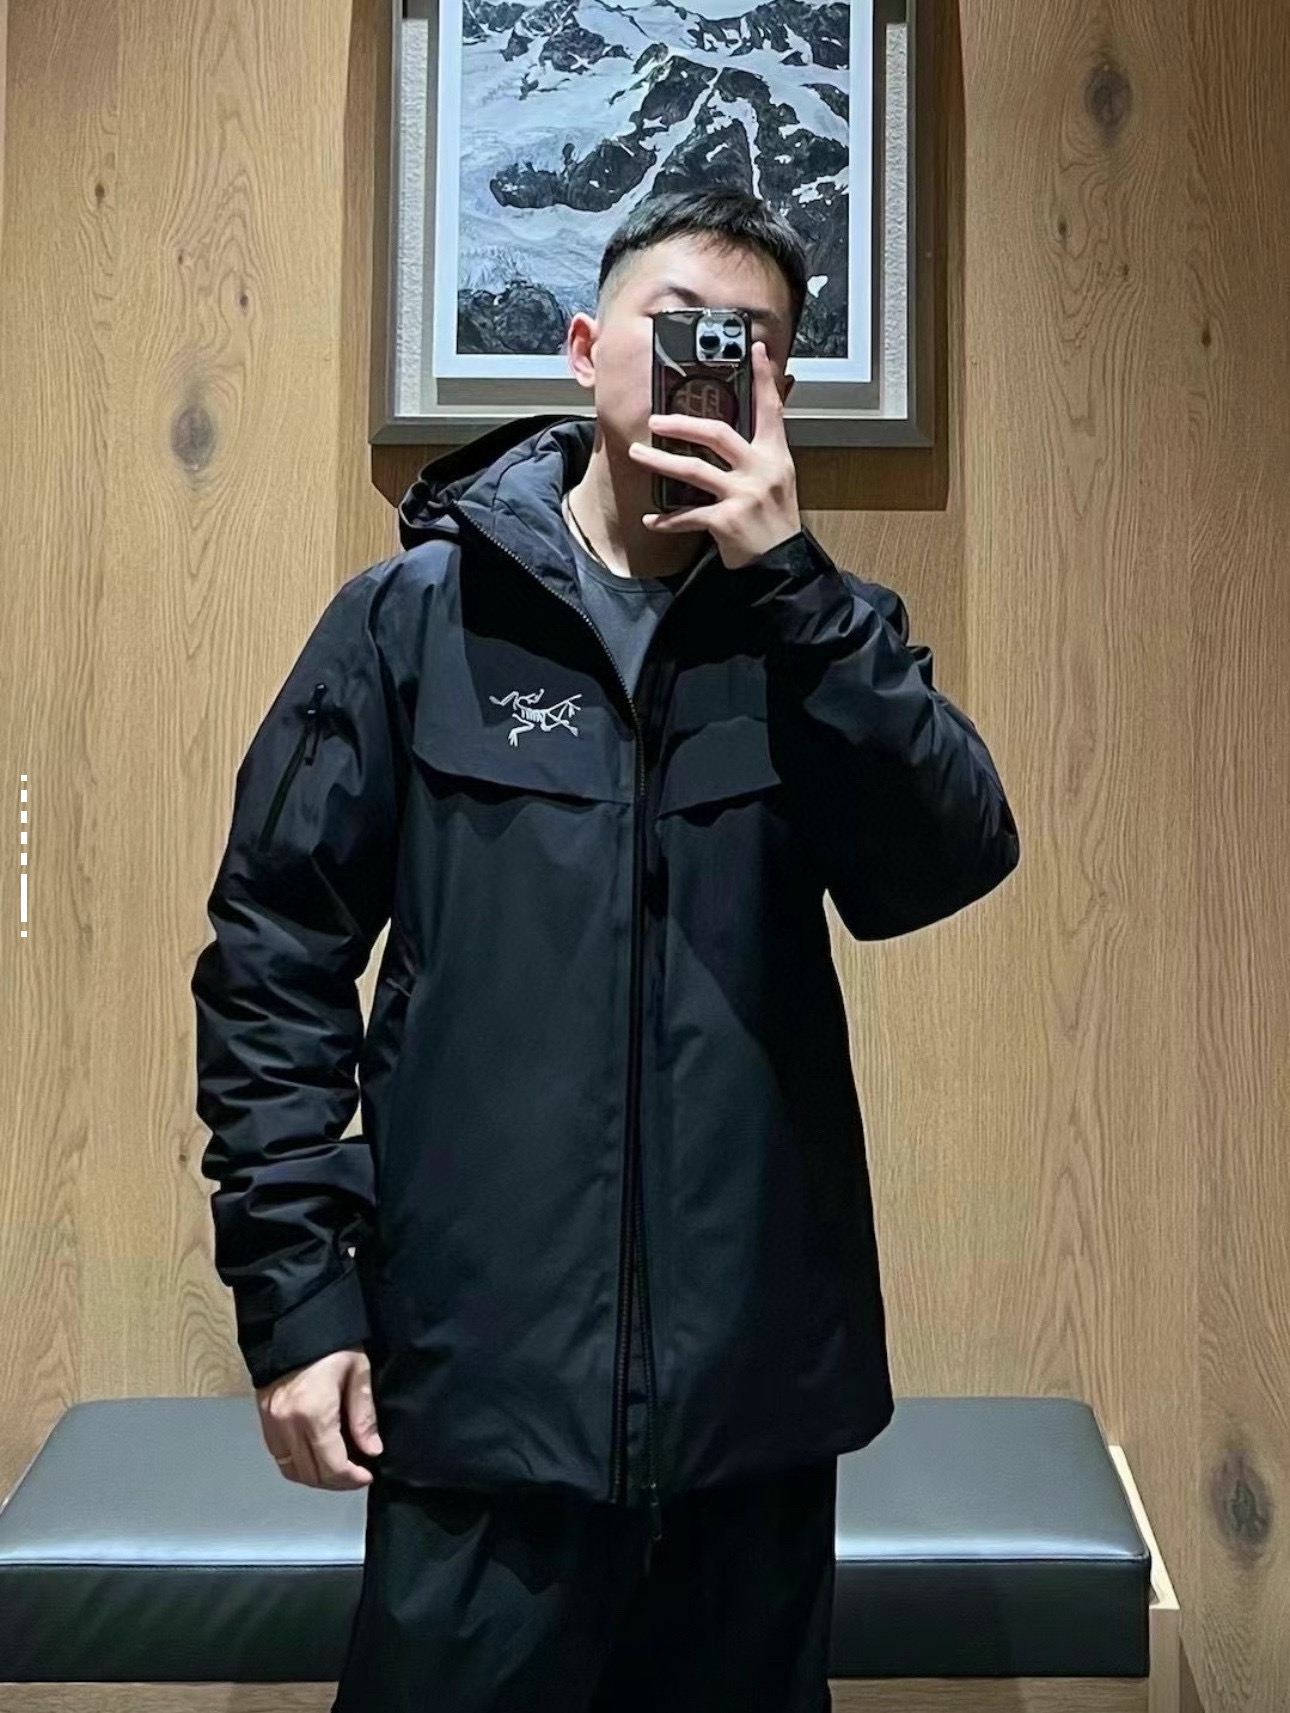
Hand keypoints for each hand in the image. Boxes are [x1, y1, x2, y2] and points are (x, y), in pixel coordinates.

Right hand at [256, 1346, 383, 1488]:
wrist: (294, 1318)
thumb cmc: (332, 1341)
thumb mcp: (357, 1372)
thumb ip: (363, 1415)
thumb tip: (372, 1451)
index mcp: (312, 1413)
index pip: (332, 1465)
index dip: (352, 1478)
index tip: (368, 1475)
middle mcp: (286, 1424)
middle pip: (310, 1474)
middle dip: (336, 1482)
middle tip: (357, 1475)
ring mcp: (270, 1422)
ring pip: (291, 1470)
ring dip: (316, 1477)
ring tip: (338, 1469)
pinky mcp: (262, 1417)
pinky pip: (279, 1456)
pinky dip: (298, 1464)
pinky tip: (316, 1456)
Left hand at [629, 340, 801, 569]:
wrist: (783, 565)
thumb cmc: (775, 522)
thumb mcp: (778, 482)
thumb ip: (760, 455)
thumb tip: (740, 433)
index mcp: (775, 457)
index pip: (771, 410)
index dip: (764, 379)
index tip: (757, 350)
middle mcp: (761, 470)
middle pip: (719, 434)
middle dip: (683, 424)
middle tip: (656, 420)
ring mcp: (744, 496)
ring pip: (695, 470)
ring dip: (661, 462)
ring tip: (637, 454)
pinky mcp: (727, 521)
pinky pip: (689, 515)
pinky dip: (667, 519)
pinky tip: (649, 519)